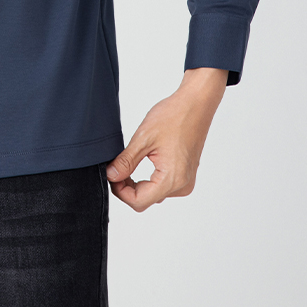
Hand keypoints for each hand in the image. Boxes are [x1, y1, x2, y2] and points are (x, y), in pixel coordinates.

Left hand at [106, 67, 227, 211]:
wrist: (195, 104)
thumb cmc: (174, 116)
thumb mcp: (143, 138)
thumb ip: (126, 161)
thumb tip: (111, 176)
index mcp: (173, 179)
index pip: (139, 201)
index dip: (120, 191)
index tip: (111, 175)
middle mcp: (182, 186)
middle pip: (146, 200)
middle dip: (127, 187)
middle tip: (117, 167)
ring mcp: (186, 182)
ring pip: (154, 194)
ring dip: (139, 184)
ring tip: (130, 162)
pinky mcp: (186, 175)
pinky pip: (163, 186)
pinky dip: (150, 179)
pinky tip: (144, 161)